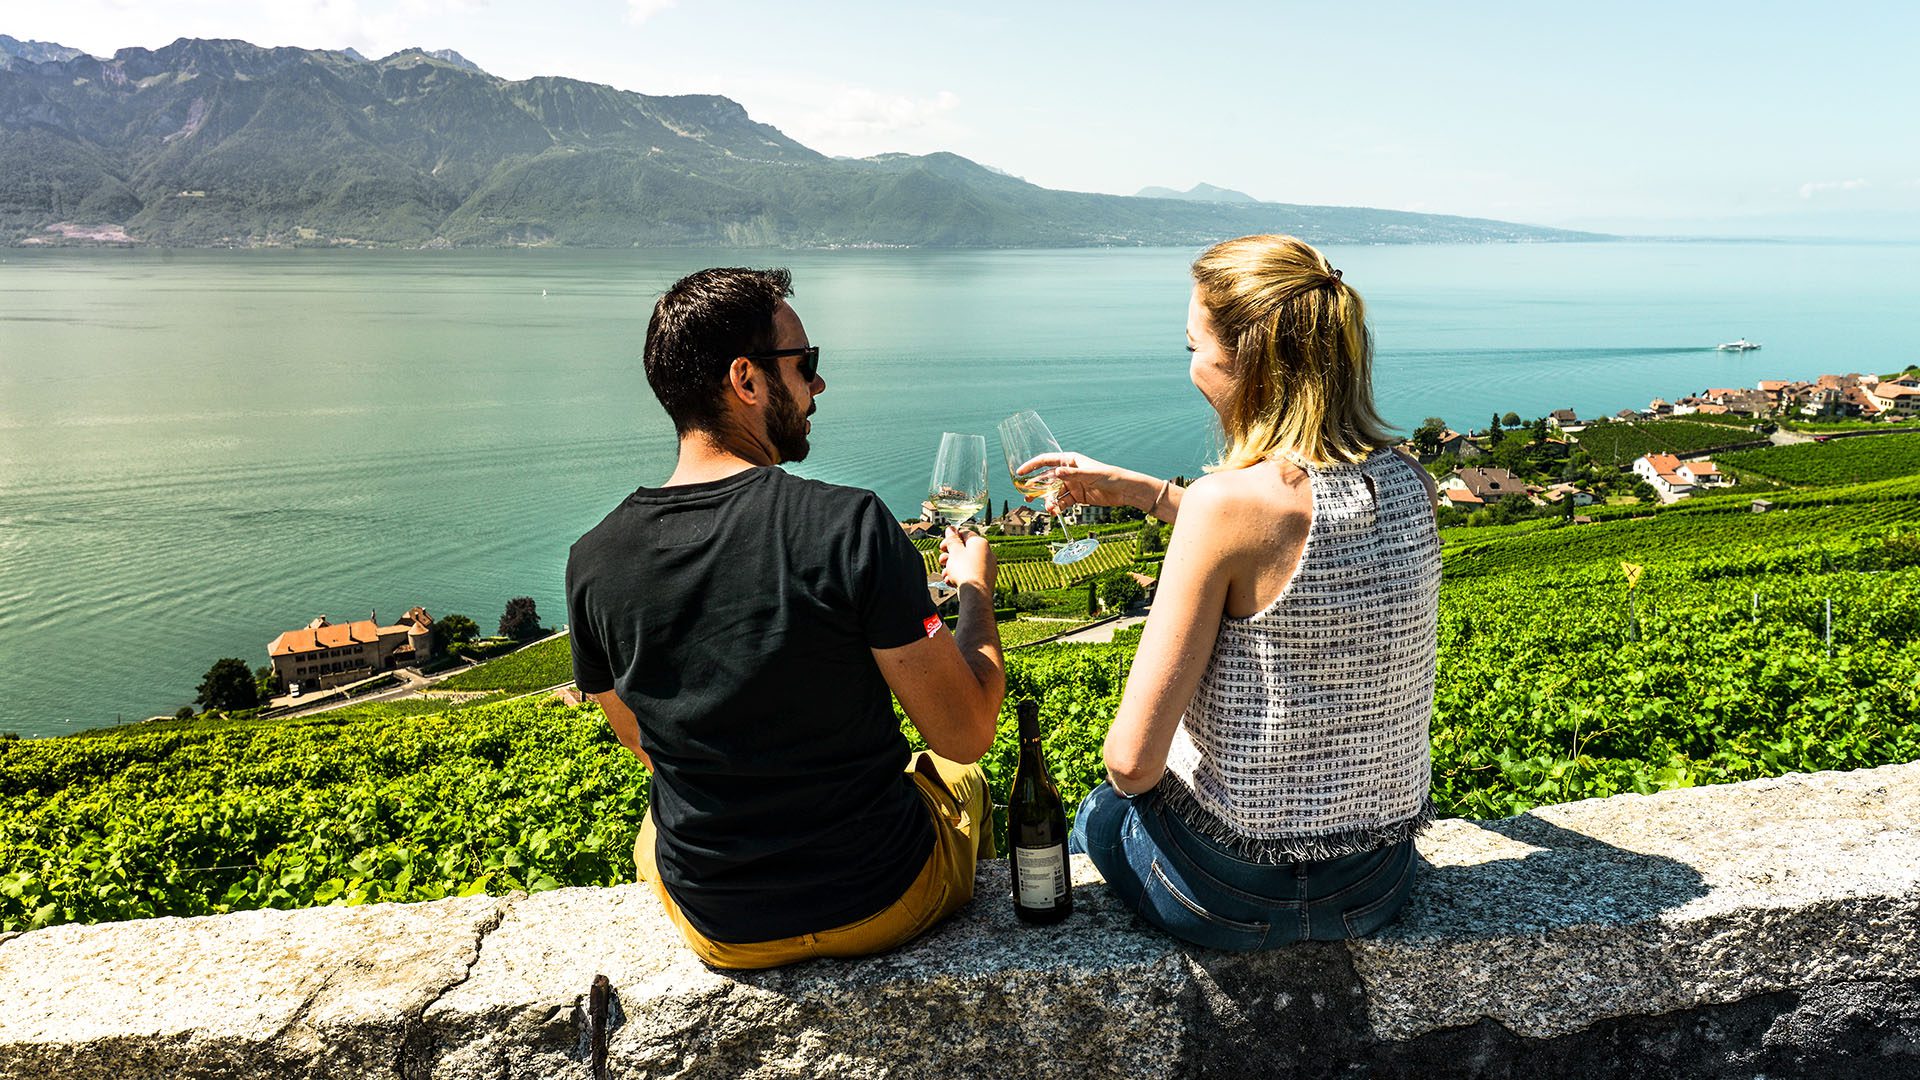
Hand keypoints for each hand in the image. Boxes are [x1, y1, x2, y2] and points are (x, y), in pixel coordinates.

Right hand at [938, 526, 995, 591]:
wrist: (975, 594)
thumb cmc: (965, 570)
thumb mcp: (954, 551)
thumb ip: (952, 539)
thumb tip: (950, 528)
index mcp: (980, 543)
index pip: (965, 534)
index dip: (951, 539)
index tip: (943, 546)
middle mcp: (987, 553)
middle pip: (965, 550)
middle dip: (950, 556)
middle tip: (942, 560)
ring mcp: (987, 567)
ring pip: (966, 563)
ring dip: (952, 567)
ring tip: (945, 574)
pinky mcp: (985, 579)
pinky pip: (970, 574)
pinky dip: (960, 576)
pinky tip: (951, 582)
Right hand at [1015, 451, 1150, 512]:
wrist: (1125, 490)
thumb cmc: (1110, 475)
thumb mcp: (1091, 474)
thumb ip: (1073, 474)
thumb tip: (1056, 471)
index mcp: (1070, 460)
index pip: (1046, 461)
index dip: (1032, 466)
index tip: (1019, 473)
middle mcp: (1069, 471)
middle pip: (1047, 479)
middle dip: (1037, 488)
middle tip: (1026, 496)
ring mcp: (1073, 484)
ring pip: (1054, 493)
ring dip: (1048, 500)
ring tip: (1048, 509)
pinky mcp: (1079, 497)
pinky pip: (1064, 502)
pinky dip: (1058, 507)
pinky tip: (1055, 512)